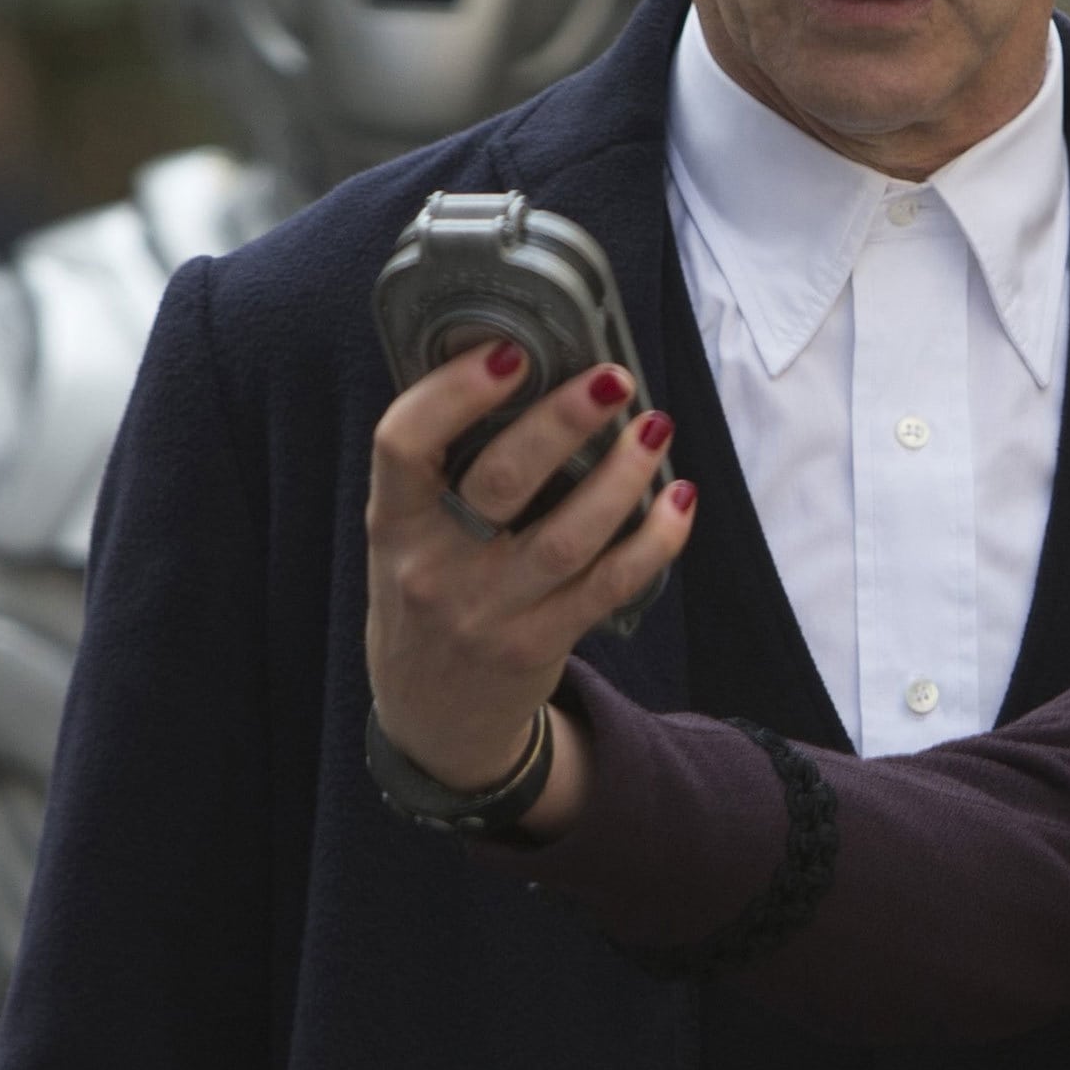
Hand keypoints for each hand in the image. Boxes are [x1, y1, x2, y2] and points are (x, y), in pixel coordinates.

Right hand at [364, 345, 696, 791]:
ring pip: (568, 535)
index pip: (402, 443)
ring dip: (622, 476)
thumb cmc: (428, 593)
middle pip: (502, 481)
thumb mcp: (407, 535)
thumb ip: (445, 471)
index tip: (510, 352)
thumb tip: (527, 370)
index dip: (453, 392)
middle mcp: (432, 567)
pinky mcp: (538, 644)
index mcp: (392, 522)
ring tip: (654, 429)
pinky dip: (654, 540)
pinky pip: (609, 584)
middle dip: (563, 420)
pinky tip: (677, 501)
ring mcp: (487, 611)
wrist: (432, 717)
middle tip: (612, 378)